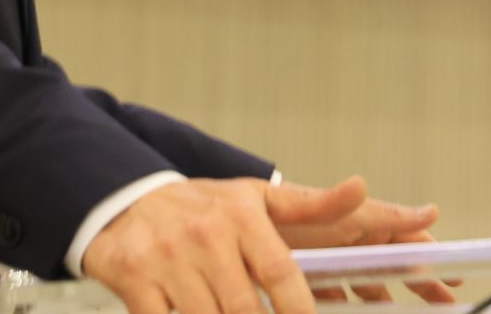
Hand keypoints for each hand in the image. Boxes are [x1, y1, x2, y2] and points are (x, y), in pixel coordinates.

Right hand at [83, 177, 312, 313]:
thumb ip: (313, 206)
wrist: (128, 201)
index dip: (298, 309)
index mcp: (241, 215)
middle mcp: (206, 235)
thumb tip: (362, 188)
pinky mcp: (134, 279)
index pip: (280, 271)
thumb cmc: (204, 208)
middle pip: (244, 308)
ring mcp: (168, 259)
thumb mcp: (257, 199)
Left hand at [268, 176, 455, 304]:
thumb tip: (402, 200)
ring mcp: (326, 261)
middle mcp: (342, 239)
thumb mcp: (304, 207)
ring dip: (390, 299)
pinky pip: (341, 297)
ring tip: (416, 311)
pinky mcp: (306, 281)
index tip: (455, 268)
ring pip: (370, 284)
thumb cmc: (258, 209)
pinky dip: (356, 307)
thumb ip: (342, 206)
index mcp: (349, 219)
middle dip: (420, 280)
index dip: (427, 249)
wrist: (211, 229)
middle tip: (446, 298)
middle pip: (391, 262)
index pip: (399, 231)